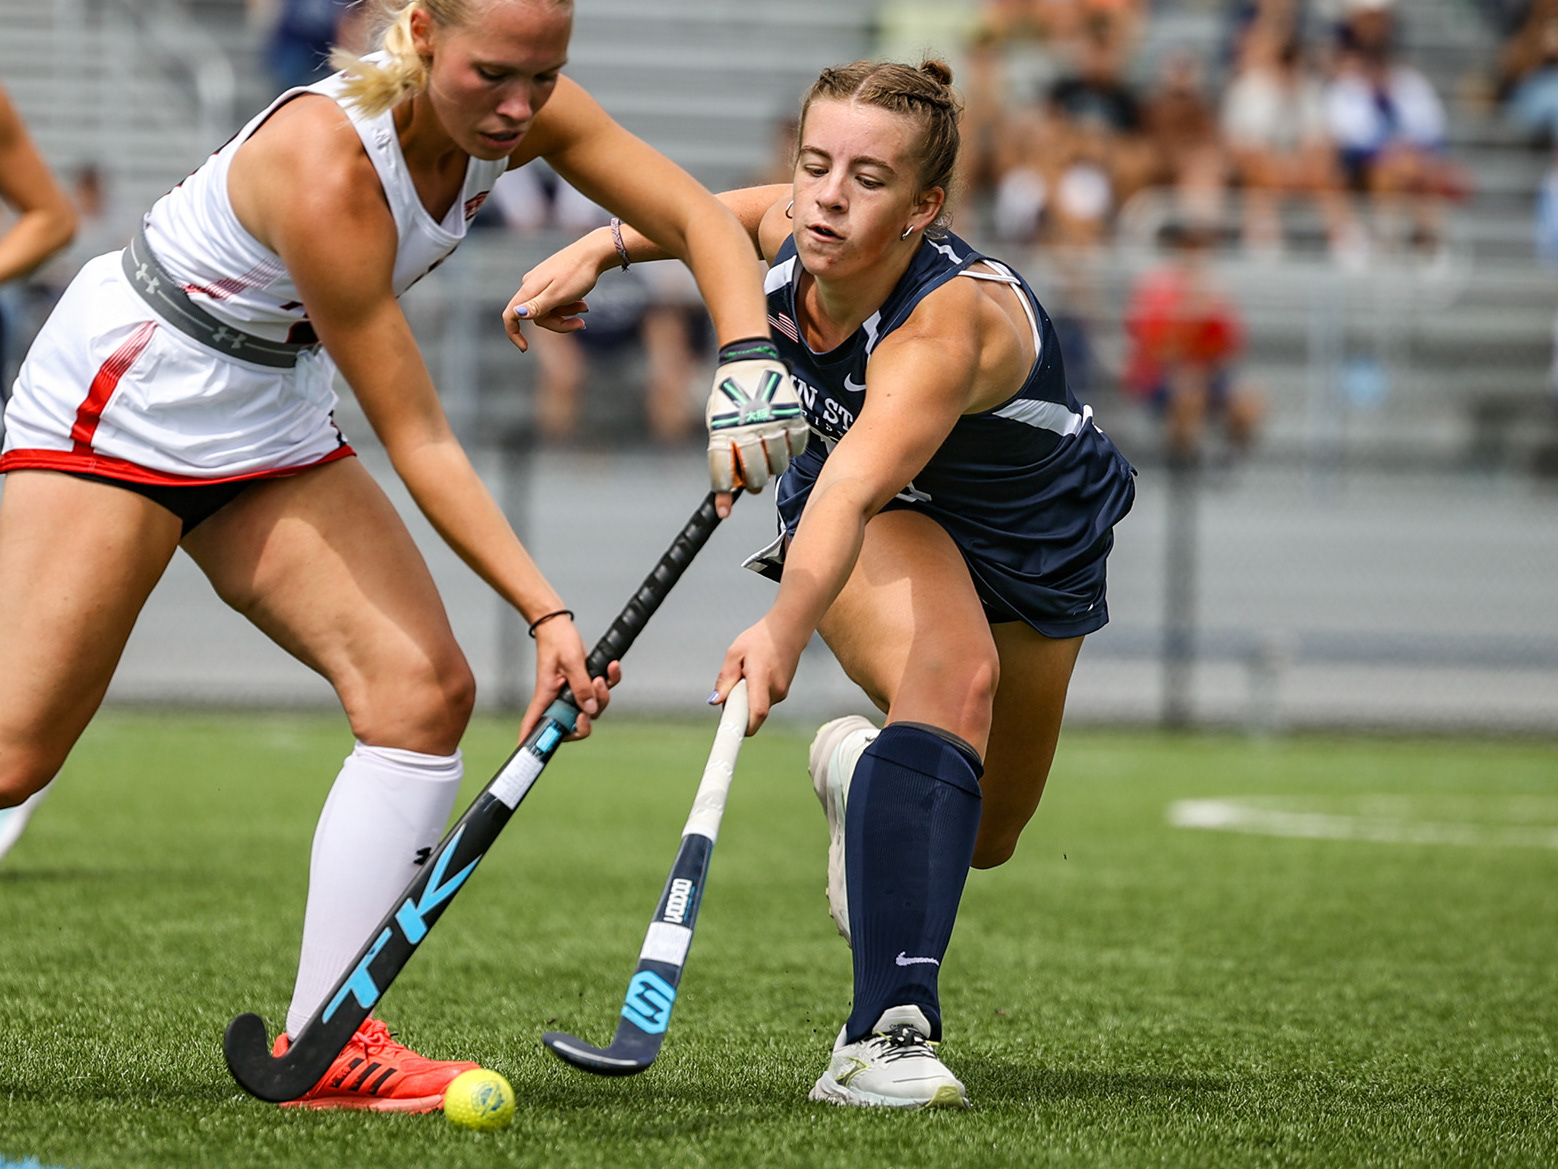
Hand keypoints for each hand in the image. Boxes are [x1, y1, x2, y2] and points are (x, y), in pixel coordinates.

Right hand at [503, 235, 606, 352]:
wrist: (594, 253)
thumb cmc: (577, 274)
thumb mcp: (558, 295)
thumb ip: (537, 307)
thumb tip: (516, 315)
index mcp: (529, 290)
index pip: (510, 316)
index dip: (513, 334)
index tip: (525, 349)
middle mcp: (530, 285)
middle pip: (537, 317)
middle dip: (558, 324)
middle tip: (581, 323)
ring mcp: (541, 282)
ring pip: (549, 309)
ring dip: (567, 314)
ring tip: (585, 308)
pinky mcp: (552, 280)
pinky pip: (556, 300)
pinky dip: (568, 305)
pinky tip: (583, 302)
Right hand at [518, 615, 620, 741]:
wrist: (559, 625)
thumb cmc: (557, 640)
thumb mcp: (571, 662)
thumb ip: (581, 687)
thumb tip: (589, 710)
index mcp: (547, 696)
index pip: (536, 724)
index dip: (533, 741)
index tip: (534, 753)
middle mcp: (559, 698)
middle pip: (574, 724)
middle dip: (588, 718)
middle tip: (592, 702)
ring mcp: (572, 692)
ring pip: (592, 708)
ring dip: (602, 694)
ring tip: (601, 677)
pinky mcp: (584, 683)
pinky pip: (601, 690)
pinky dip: (610, 679)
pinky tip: (612, 668)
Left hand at [705, 338, 807, 493]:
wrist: (748, 362)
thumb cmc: (729, 398)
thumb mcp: (716, 424)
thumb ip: (722, 457)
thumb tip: (726, 497)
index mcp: (723, 431)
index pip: (722, 474)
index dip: (722, 496)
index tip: (724, 510)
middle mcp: (747, 428)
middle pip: (754, 474)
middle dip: (753, 482)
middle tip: (754, 478)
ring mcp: (772, 422)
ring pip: (779, 464)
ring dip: (774, 466)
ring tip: (769, 456)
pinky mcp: (792, 414)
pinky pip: (797, 445)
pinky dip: (792, 449)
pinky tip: (783, 443)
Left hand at [708, 615, 806, 735]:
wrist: (787, 631)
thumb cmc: (759, 640)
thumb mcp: (735, 653)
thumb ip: (725, 679)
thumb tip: (715, 701)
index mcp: (761, 678)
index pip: (757, 712)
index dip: (745, 727)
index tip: (732, 733)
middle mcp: (775, 690)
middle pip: (752, 714)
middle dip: (738, 709)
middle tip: (731, 688)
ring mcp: (781, 693)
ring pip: (756, 708)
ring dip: (746, 700)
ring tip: (746, 675)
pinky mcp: (782, 693)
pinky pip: (762, 702)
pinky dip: (754, 695)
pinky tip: (755, 675)